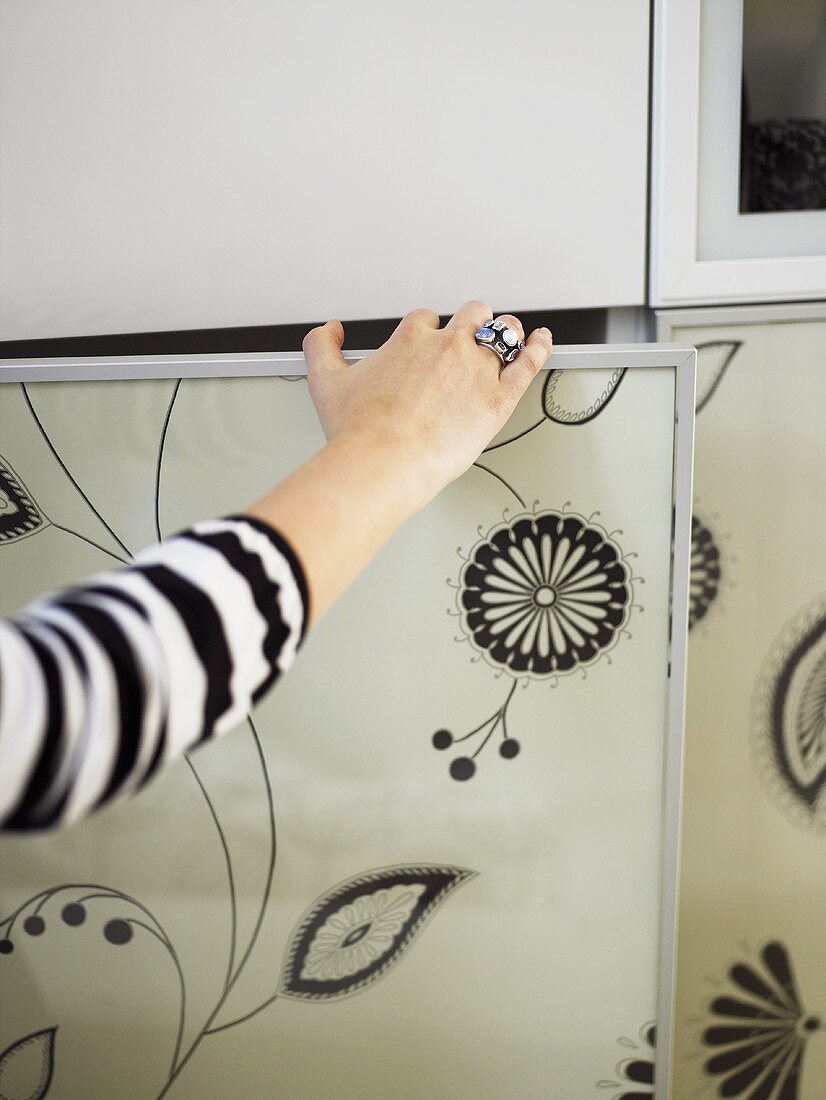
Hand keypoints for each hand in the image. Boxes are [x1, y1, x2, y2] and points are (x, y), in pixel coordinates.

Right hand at [302, 300, 552, 495]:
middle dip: (471, 323)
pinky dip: (538, 347)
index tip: (425, 346)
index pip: (426, 320)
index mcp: (411, 339)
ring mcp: (478, 369)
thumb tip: (328, 330)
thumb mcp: (325, 381)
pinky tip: (541, 341)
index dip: (427, 332)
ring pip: (503, 333)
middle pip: (470, 316)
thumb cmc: (359, 429)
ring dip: (505, 332)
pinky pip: (529, 362)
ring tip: (507, 338)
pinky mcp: (500, 397)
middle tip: (469, 338)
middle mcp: (448, 347)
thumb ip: (321, 347)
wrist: (384, 460)